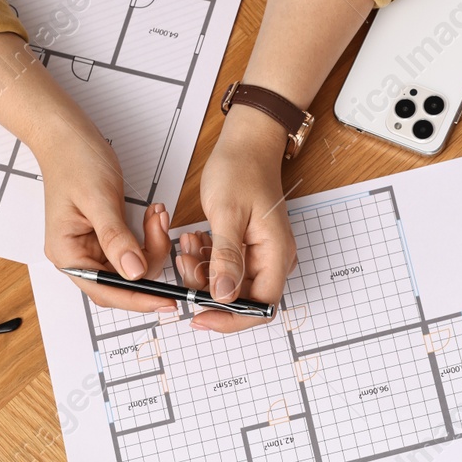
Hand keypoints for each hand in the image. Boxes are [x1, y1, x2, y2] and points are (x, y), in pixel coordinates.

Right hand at [38, 127, 175, 312]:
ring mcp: (91, 248)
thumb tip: (133, 272)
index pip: (105, 291)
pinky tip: (153, 218)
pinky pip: (133, 250)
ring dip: (152, 246)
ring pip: (132, 267)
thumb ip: (116, 238)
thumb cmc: (74, 160)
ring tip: (157, 216)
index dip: (138, 300)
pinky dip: (148, 237)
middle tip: (163, 232)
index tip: (167, 301)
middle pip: (122, 283)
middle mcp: (77, 256)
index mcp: (67, 254)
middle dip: (149, 262)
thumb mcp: (99, 199)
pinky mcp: (105, 238)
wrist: (67, 136)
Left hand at [186, 107, 294, 332]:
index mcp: (276, 254)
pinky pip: (224, 267)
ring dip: (203, 271)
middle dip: (209, 288)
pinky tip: (195, 239)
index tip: (200, 316)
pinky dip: (205, 259)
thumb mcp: (228, 214)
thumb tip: (224, 296)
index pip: (261, 307)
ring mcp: (260, 254)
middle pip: (242, 298)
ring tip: (189, 242)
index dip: (230, 318)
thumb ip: (227, 258)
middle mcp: (273, 259)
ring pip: (229, 284)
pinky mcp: (246, 248)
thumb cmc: (242, 169)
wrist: (247, 143)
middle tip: (186, 262)